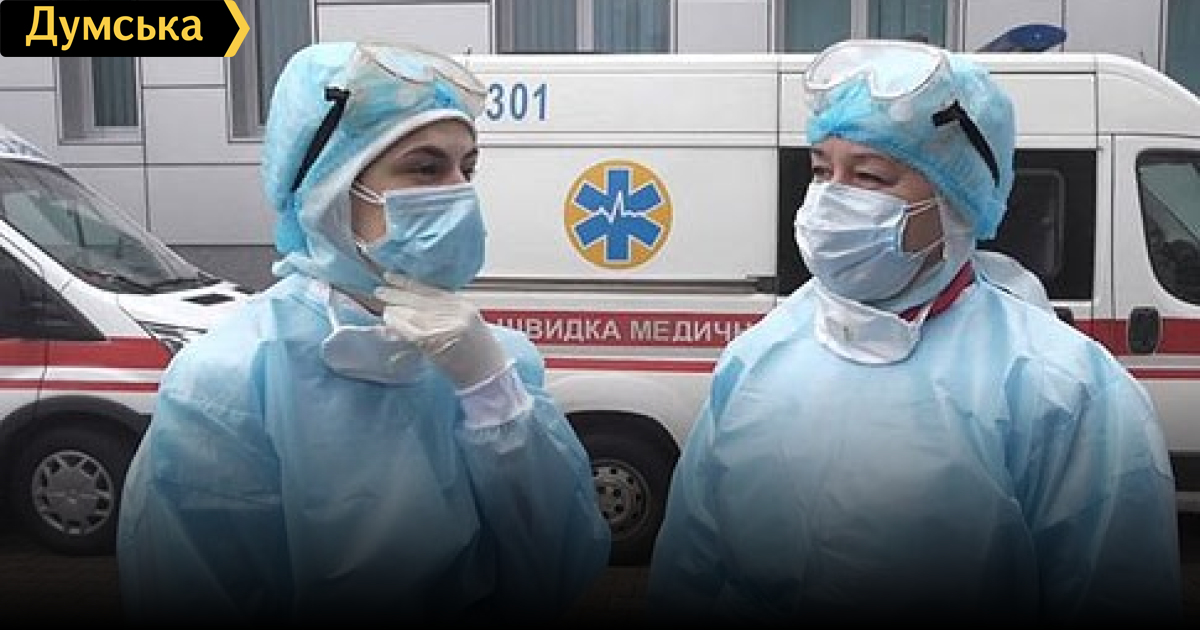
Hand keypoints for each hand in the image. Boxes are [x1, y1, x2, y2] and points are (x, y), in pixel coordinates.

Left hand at [374, 272, 508, 389]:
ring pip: (416, 315)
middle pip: (422, 300)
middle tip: (380, 292)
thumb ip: (441, 316)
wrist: (490, 376)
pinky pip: (415, 332)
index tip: (391, 277)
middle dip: (399, 295)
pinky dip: (401, 327)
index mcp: (463, 306)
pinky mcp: (442, 341)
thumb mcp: (464, 327)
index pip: (431, 290)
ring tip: (384, 310)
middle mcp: (458, 312)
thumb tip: (409, 311)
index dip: (409, 284)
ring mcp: (451, 326)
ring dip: (397, 313)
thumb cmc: (476, 356)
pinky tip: (390, 324)